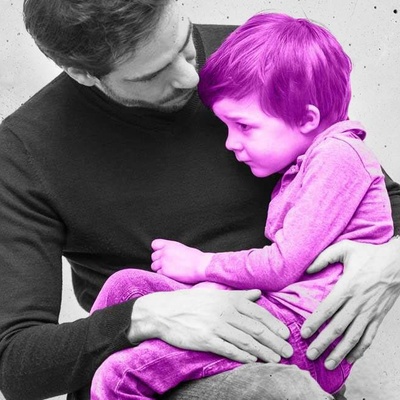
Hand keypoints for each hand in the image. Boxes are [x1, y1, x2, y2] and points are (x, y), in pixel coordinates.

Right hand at [129, 288, 292, 363]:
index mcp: (229, 299)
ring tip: (276, 359)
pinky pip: (229, 350)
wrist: (164, 311)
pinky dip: (243, 356)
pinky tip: (253, 362)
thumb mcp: (215, 294)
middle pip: (256, 329)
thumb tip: (258, 293)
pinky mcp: (206, 340)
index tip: (285, 334)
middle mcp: (225, 312)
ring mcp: (216, 326)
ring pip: (246, 341)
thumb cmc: (191, 302)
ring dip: (264, 352)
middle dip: (275, 341)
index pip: (258, 313)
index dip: (274, 325)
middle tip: (288, 351)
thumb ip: (238, 295)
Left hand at [151, 239, 212, 283]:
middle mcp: (165, 252)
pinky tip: (173, 274)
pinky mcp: (165, 271)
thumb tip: (166, 254)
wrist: (201, 266)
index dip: (157, 250)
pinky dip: (164, 275)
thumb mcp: (182, 248)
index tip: (163, 254)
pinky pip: (159, 274)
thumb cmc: (196, 258)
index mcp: (170, 244)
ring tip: (171, 270)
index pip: (154, 244)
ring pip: (154, 266)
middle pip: (153, 256)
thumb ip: (172, 250)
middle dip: (159, 261)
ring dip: (160, 269)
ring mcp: (164, 262)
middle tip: (168, 264)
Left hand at [301, 238, 399, 369]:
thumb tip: (307, 268)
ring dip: (341, 352)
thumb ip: (324, 257)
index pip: (327, 309)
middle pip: (338, 327)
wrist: (398, 263)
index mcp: (348, 287)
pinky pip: (369, 337)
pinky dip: (360, 350)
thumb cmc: (370, 254)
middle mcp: (358, 303)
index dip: (315, 323)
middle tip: (311, 355)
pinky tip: (351, 359)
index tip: (304, 333)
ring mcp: (369, 312)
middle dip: (323, 343)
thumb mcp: (345, 248)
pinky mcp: (378, 317)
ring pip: (353, 337)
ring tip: (328, 364)